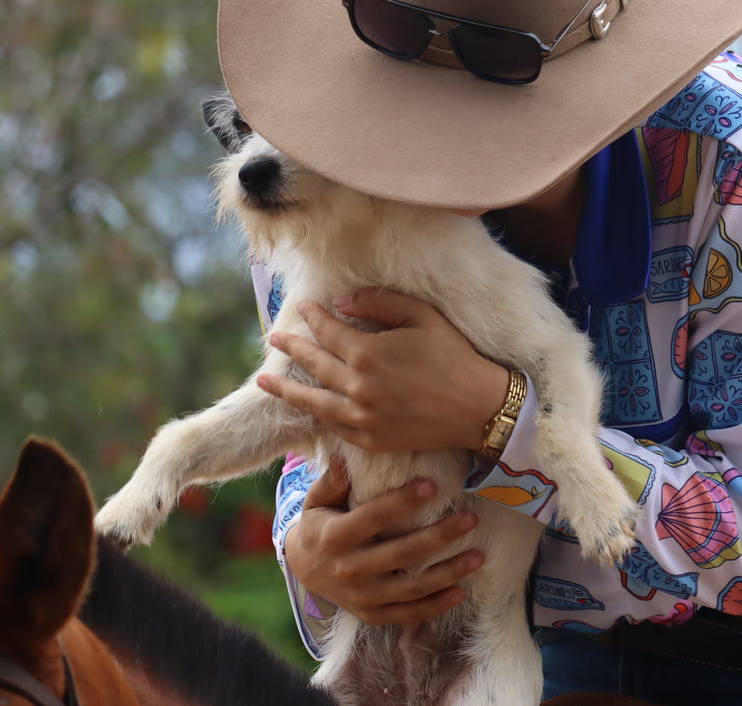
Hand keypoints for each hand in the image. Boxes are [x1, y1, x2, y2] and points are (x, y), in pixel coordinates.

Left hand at [257, 288, 508, 453]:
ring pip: (312, 401)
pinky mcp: (369, 439)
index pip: (328, 331)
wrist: (477, 407)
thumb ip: (379, 303)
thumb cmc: (454, 356)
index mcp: (368, 353)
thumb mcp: (422, 316)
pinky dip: (315, 414)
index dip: (314, 317)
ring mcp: (360, 417)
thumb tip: (341, 301)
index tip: (304, 308)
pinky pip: (332, 425)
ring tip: (264, 381)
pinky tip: (305, 406)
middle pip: (314, 363)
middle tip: (275, 338)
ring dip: (285, 390)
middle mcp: (357, 387)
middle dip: (292, 348)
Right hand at [285, 456, 486, 626]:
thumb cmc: (319, 525)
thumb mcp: (317, 500)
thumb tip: (344, 455)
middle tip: (471, 519)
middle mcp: (349, 570)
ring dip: (448, 573)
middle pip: (401, 554)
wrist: (303, 569)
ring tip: (479, 556)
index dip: (402, 502)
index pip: (373, 517)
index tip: (433, 485)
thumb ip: (333, 481)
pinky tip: (461, 592)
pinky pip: (407, 613)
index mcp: (335, 537)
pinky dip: (435, 606)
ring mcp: (362, 597)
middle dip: (439, 536)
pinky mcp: (372, 614)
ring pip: (411, 588)